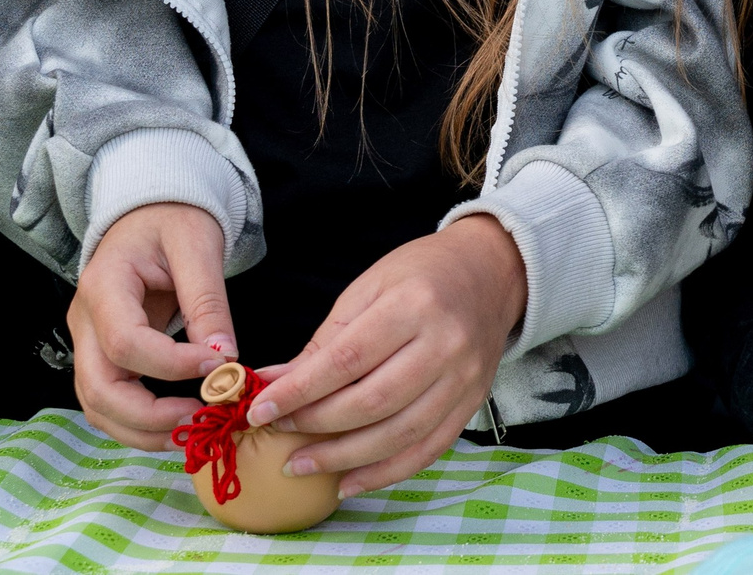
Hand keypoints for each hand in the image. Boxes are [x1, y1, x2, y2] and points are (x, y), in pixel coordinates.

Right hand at [68, 202, 236, 448]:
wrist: (151, 213)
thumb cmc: (174, 221)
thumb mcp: (198, 246)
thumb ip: (207, 301)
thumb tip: (224, 355)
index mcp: (104, 286)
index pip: (126, 343)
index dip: (172, 364)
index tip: (221, 366)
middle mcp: (84, 320)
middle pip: (98, 388)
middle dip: (149, 415)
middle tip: (201, 418)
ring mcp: (87, 341)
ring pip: (96, 405)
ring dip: (141, 430)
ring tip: (193, 429)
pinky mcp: (100, 355)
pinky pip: (108, 401)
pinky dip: (137, 422)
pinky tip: (176, 422)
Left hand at [244, 215, 527, 498]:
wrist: (491, 271)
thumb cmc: (421, 274)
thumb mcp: (368, 289)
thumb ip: (325, 342)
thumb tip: (273, 384)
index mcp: (413, 304)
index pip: (347, 359)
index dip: (300, 391)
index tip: (260, 410)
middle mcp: (445, 343)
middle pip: (373, 402)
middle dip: (316, 425)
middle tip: (277, 435)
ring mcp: (465, 377)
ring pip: (399, 434)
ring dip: (343, 458)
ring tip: (301, 465)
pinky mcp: (473, 401)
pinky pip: (428, 449)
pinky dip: (386, 473)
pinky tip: (349, 481)